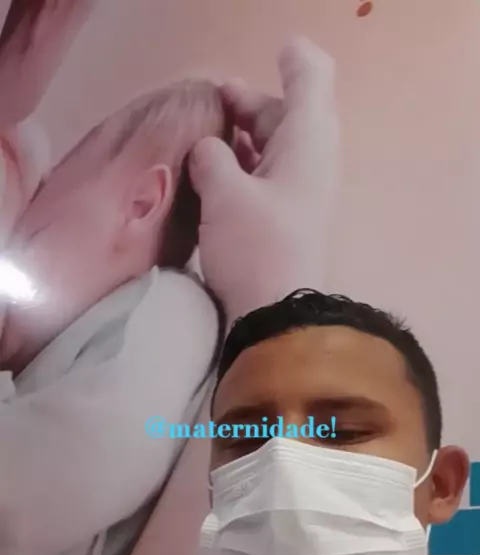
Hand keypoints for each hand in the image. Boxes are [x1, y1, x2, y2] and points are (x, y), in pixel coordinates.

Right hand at [189, 36, 339, 320]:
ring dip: (242, 137)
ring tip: (204, 138)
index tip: (264, 57)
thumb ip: (210, 157)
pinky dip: (244, 166)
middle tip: (209, 104)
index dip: (291, 59)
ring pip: (273, 146)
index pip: (310, 78)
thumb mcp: (224, 195)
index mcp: (306, 141)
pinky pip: (268, 176)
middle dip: (247, 104)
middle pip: (285, 113)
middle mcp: (311, 160)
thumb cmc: (256, 248)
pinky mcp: (288, 219)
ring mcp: (302, 191)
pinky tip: (214, 173)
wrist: (278, 317)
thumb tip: (207, 149)